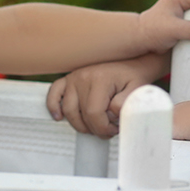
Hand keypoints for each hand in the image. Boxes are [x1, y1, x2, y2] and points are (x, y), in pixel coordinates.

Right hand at [45, 56, 160, 139]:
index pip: (94, 114)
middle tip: (108, 129)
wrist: (130, 61)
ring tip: (93, 126)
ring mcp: (74, 77)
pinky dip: (53, 106)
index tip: (114, 129)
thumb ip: (125, 104)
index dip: (103, 128)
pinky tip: (59, 117)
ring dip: (79, 124)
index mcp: (100, 79)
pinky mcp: (68, 78)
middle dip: (95, 128)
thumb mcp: (136, 90)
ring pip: (68, 109)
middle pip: (81, 115)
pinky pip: (54, 93)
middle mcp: (83, 77)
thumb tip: (110, 115)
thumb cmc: (132, 77)